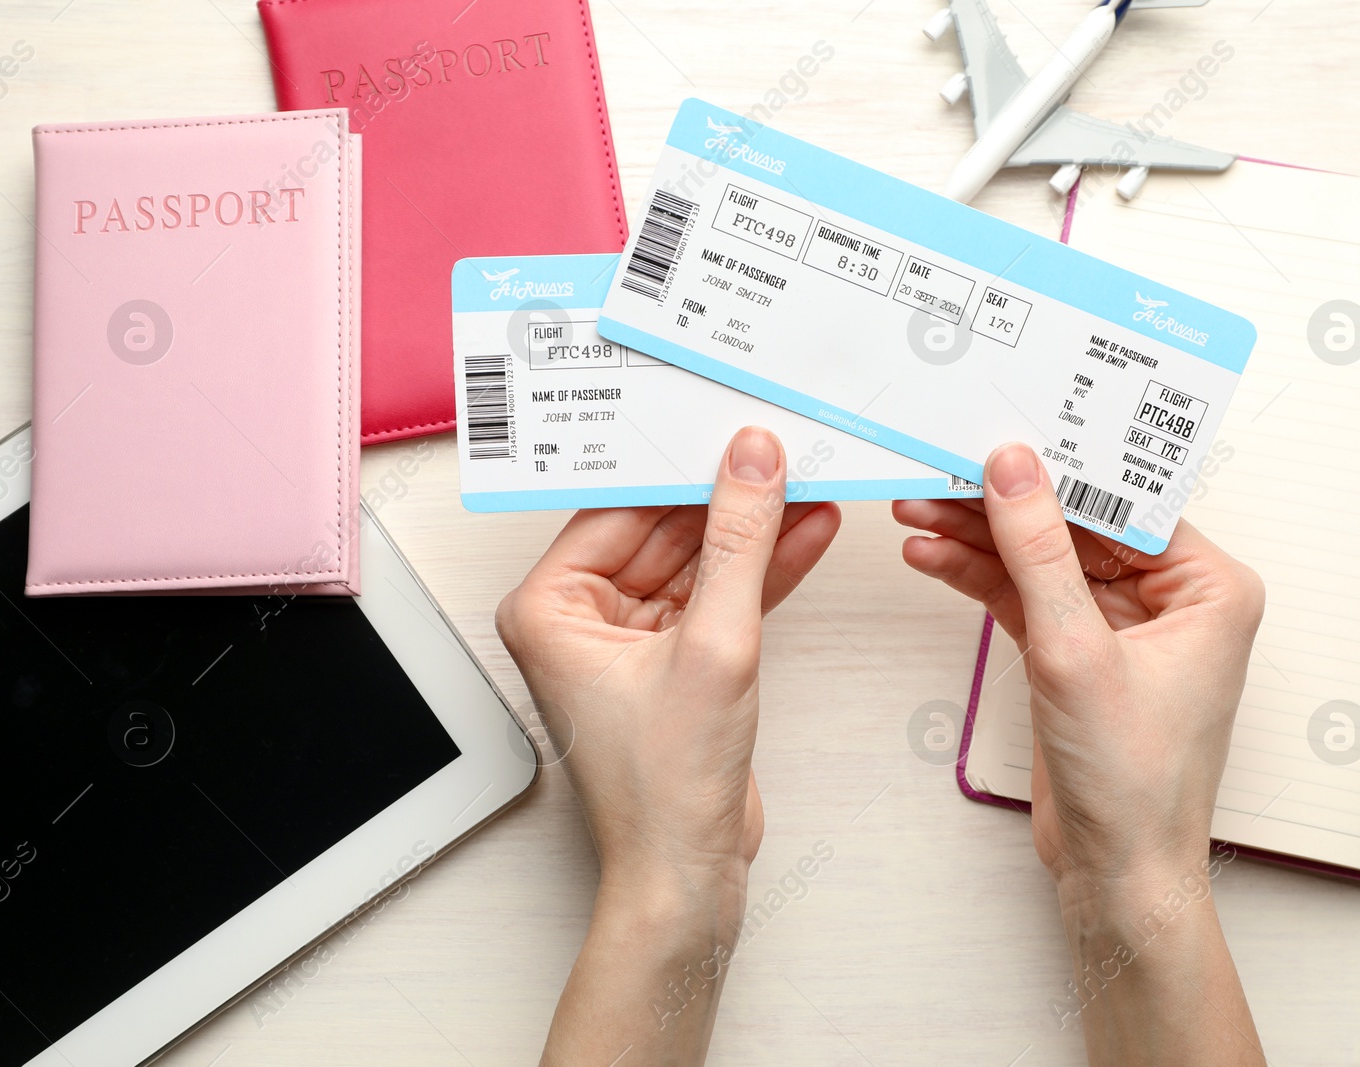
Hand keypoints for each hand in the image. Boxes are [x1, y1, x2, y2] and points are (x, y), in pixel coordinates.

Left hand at [498, 427, 839, 1064]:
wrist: (687, 875)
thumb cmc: (664, 786)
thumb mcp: (714, 644)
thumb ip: (739, 543)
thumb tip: (751, 463)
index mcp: (548, 607)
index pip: (619, 508)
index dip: (678, 465)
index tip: (726, 424)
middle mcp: (578, 619)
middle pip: (660, 530)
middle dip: (727, 496)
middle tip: (782, 448)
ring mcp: (628, 642)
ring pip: (697, 563)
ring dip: (754, 532)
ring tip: (810, 483)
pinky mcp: (674, 663)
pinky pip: (717, 599)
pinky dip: (760, 573)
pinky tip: (806, 534)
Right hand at [895, 443, 1265, 1063]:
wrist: (1117, 872)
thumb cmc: (1137, 783)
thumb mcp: (1077, 651)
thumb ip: (1038, 552)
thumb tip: (1015, 471)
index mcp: (1210, 587)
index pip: (1124, 502)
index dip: (1058, 467)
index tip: (1000, 437)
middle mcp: (1173, 599)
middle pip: (1075, 525)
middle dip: (1001, 506)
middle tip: (940, 473)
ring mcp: (1121, 626)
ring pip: (1042, 559)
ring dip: (978, 539)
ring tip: (917, 510)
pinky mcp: (1078, 652)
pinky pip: (1025, 596)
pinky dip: (979, 578)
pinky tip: (933, 554)